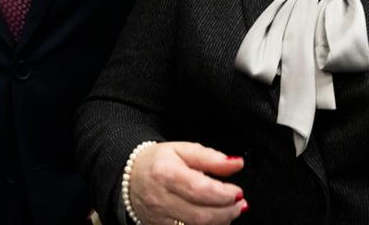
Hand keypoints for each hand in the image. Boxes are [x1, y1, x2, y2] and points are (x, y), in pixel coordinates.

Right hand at [129, 142, 246, 224]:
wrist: (129, 177)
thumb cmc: (157, 162)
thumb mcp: (181, 150)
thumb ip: (210, 157)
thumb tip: (236, 164)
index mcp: (165, 173)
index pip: (200, 189)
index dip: (224, 194)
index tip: (237, 191)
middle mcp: (160, 199)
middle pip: (201, 215)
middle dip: (227, 212)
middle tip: (239, 203)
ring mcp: (159, 219)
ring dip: (220, 222)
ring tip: (229, 210)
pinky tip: (214, 219)